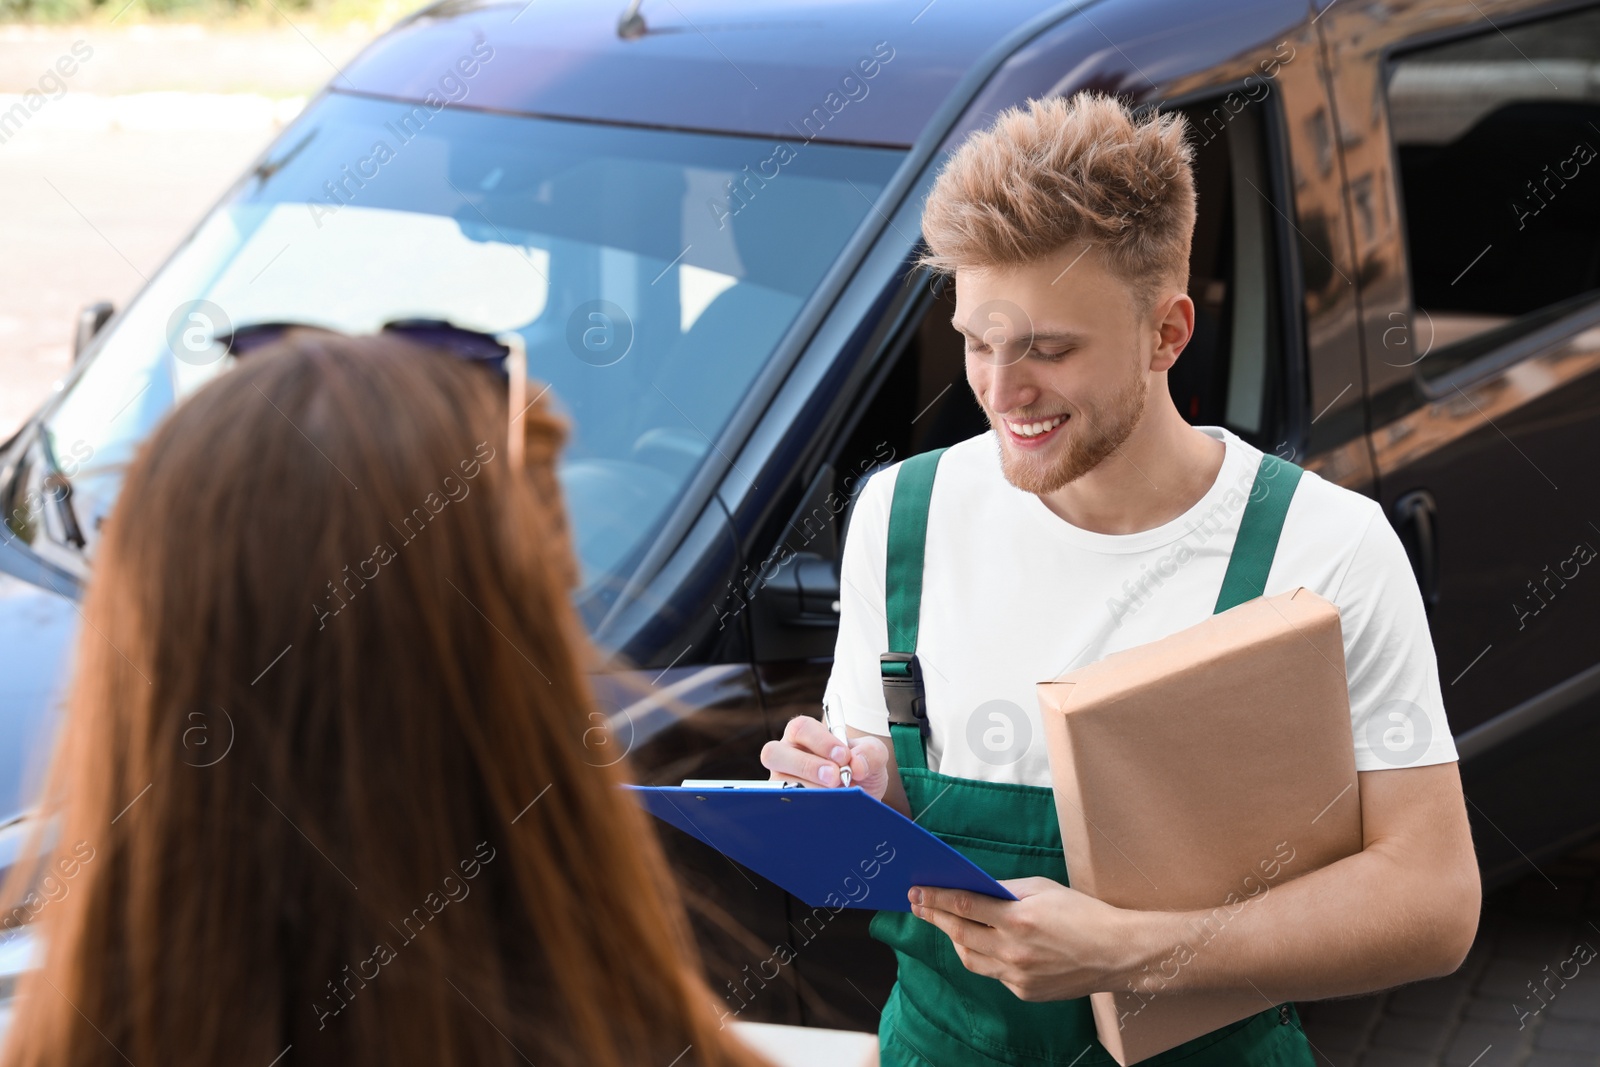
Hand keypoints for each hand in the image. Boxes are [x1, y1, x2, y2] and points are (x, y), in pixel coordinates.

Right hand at [760, 714, 893, 800]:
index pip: (801, 728)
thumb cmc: (860, 770)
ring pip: (780, 784)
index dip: (820, 741)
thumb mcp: (873, 756)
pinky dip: (808, 810)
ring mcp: (782, 783)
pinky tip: (828, 813)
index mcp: (804, 735)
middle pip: (774, 752)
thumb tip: (856, 764)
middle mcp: (786, 756)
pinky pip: (785, 809)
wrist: (861, 802)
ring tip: (836, 797)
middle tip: (835, 777)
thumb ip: (871, 752)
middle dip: (807, 765)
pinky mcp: (785, 807)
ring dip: (810, 790)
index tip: (843, 756)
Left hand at [909, 877, 1135, 1001]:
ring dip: (955, 939)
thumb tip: (975, 889)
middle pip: (959, 933)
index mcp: (1018, 918)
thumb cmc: (1082, 913)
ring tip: (947, 924)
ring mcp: (1017, 976)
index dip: (936, 897)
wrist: (1115, 953)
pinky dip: (985, 956)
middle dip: (934, 917)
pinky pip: (993, 973)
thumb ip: (1006, 889)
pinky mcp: (1024, 992)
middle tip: (918, 905)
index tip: (917, 890)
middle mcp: (1013, 950)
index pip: (964, 905)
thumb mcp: (1043, 888)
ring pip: (970, 958)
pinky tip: (985, 944)